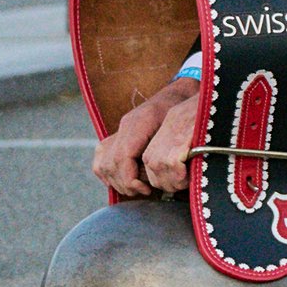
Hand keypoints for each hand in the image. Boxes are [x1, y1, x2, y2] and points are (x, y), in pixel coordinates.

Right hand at [95, 80, 198, 199]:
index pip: (123, 156)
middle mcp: (125, 126)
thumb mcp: (185, 127)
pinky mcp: (116, 137)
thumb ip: (173, 148)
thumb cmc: (186, 112)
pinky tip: (125, 182)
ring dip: (117, 181)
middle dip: (125, 183)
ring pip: (102, 163)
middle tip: (144, 191)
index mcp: (141, 122)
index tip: (145, 188)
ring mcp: (119, 131)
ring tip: (137, 188)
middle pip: (111, 163)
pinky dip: (108, 174)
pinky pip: (101, 159)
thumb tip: (172, 173)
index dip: (130, 177)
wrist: (179, 95)